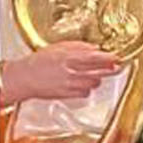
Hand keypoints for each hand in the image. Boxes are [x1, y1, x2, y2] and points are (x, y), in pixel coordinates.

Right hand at [0, 43, 121, 106]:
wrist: (25, 78)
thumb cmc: (39, 62)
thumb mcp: (59, 47)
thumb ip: (79, 47)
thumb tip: (95, 49)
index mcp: (70, 57)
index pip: (97, 58)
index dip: (110, 59)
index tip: (117, 58)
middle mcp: (72, 72)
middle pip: (99, 72)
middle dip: (109, 70)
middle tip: (114, 66)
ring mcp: (71, 85)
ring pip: (94, 84)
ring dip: (96, 79)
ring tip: (90, 74)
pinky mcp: (68, 96)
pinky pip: (85, 93)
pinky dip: (86, 89)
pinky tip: (80, 83)